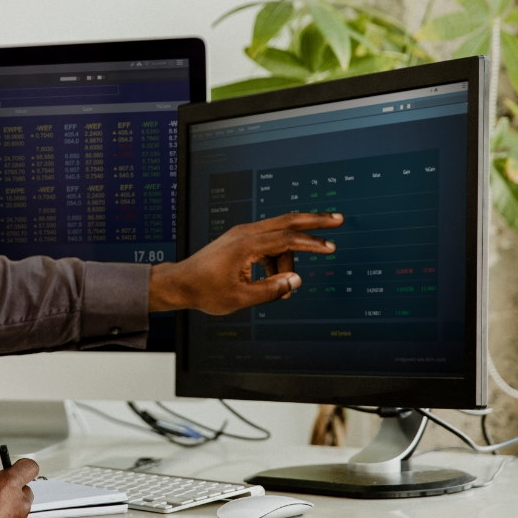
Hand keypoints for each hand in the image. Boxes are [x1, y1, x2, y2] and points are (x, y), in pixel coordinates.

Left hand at [149, 212, 342, 314]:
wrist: (180, 283)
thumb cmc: (205, 291)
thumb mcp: (240, 298)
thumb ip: (271, 290)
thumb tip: (295, 281)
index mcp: (245, 244)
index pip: (286, 239)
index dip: (311, 243)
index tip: (331, 246)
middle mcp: (245, 233)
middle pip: (287, 220)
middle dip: (314, 221)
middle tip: (338, 219)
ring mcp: (242, 234)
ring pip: (278, 238)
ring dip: (288, 259)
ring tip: (286, 286)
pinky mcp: (240, 241)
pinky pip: (268, 244)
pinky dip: (276, 259)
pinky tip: (274, 279)